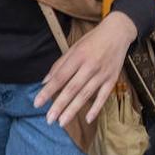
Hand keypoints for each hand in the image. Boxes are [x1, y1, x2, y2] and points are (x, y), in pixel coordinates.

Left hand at [34, 11, 135, 126]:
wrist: (118, 32)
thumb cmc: (92, 40)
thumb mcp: (74, 47)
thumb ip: (59, 65)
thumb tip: (45, 82)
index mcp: (78, 56)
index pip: (60, 77)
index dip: (48, 91)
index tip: (37, 103)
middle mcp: (90, 65)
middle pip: (72, 88)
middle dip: (59, 105)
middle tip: (48, 119)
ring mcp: (102, 73)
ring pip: (86, 94)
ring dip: (73, 109)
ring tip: (62, 122)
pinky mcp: (112, 79)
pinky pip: (104, 96)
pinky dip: (96, 108)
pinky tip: (88, 118)